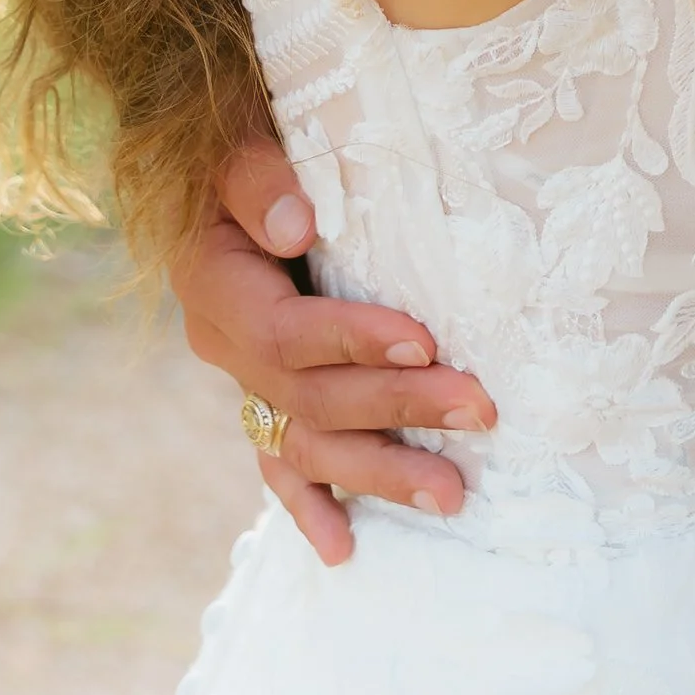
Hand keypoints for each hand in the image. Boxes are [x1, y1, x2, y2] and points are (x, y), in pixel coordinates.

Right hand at [174, 135, 497, 564]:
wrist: (220, 164)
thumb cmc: (245, 143)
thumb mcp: (242, 144)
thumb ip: (263, 181)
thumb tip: (299, 226)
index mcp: (215, 287)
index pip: (285, 334)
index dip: (353, 341)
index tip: (425, 342)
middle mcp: (224, 346)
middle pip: (312, 396)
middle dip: (397, 409)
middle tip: (479, 411)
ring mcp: (243, 382)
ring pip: (309, 442)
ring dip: (379, 472)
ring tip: (452, 496)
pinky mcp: (264, 398)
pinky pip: (282, 464)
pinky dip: (310, 506)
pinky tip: (344, 551)